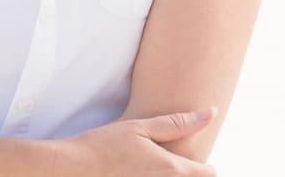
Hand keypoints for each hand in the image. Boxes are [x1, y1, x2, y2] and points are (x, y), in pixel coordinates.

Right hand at [60, 107, 217, 175]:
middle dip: (187, 172)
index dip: (206, 166)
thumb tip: (210, 113)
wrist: (73, 168)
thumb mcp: (140, 128)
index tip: (196, 158)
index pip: (208, 173)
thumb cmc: (105, 144)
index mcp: (171, 169)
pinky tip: (136, 173)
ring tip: (149, 166)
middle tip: (165, 159)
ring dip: (170, 176)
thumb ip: (178, 123)